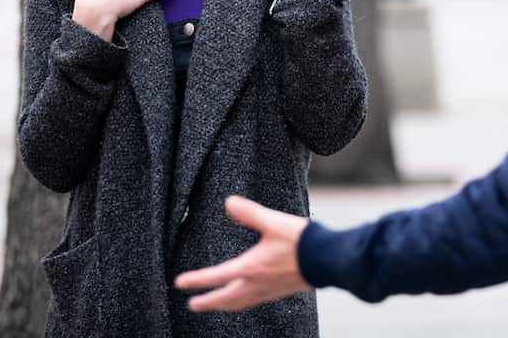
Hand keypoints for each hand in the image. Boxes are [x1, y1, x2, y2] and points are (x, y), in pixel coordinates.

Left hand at [174, 196, 310, 311]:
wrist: (328, 259)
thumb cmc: (301, 241)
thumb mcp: (273, 222)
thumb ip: (250, 213)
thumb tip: (229, 202)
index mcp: (251, 268)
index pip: (216, 277)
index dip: (196, 280)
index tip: (180, 283)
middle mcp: (256, 284)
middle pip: (225, 299)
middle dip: (207, 302)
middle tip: (192, 305)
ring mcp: (268, 291)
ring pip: (239, 303)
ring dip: (224, 305)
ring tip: (215, 305)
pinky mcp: (279, 292)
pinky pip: (253, 302)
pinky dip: (241, 303)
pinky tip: (244, 298)